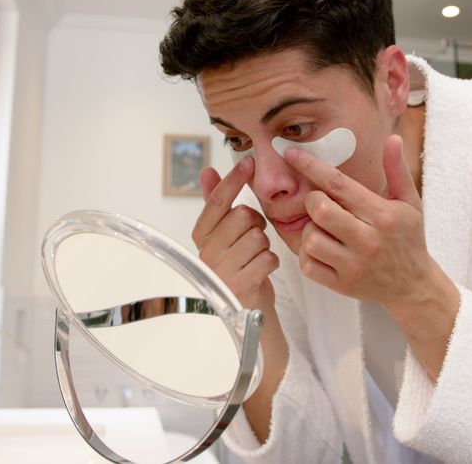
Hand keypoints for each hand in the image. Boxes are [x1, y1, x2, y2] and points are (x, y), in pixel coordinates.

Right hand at [193, 157, 279, 311]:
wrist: (244, 311)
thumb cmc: (235, 267)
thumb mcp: (221, 236)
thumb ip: (215, 204)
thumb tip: (206, 171)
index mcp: (200, 237)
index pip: (217, 201)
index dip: (234, 179)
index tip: (249, 162)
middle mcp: (207, 253)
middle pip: (243, 216)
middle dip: (256, 224)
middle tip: (252, 238)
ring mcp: (223, 271)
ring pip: (259, 237)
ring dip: (264, 245)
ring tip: (254, 258)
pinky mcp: (242, 286)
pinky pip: (268, 257)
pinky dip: (271, 262)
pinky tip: (261, 271)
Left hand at [284, 134, 442, 310]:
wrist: (413, 286)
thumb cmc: (408, 239)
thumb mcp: (410, 203)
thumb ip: (397, 170)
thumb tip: (392, 138)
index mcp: (383, 215)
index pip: (339, 184)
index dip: (311, 166)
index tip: (291, 153)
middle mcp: (368, 240)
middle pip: (320, 210)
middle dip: (312, 200)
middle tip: (319, 202)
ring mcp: (354, 265)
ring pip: (311, 239)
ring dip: (310, 230)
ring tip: (323, 229)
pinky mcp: (342, 285)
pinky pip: (308, 266)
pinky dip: (308, 256)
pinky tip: (321, 250)